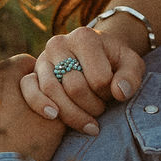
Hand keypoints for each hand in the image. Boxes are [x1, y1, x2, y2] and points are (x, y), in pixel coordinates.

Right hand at [21, 29, 145, 134]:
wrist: (96, 54)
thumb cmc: (115, 61)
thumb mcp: (131, 64)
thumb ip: (130, 77)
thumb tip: (119, 93)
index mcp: (84, 37)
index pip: (98, 77)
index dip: (108, 93)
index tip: (113, 94)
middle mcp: (58, 43)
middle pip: (74, 86)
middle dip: (92, 106)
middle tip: (101, 110)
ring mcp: (42, 58)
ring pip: (52, 91)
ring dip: (72, 114)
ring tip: (89, 123)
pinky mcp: (32, 73)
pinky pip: (28, 90)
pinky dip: (39, 105)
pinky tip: (55, 117)